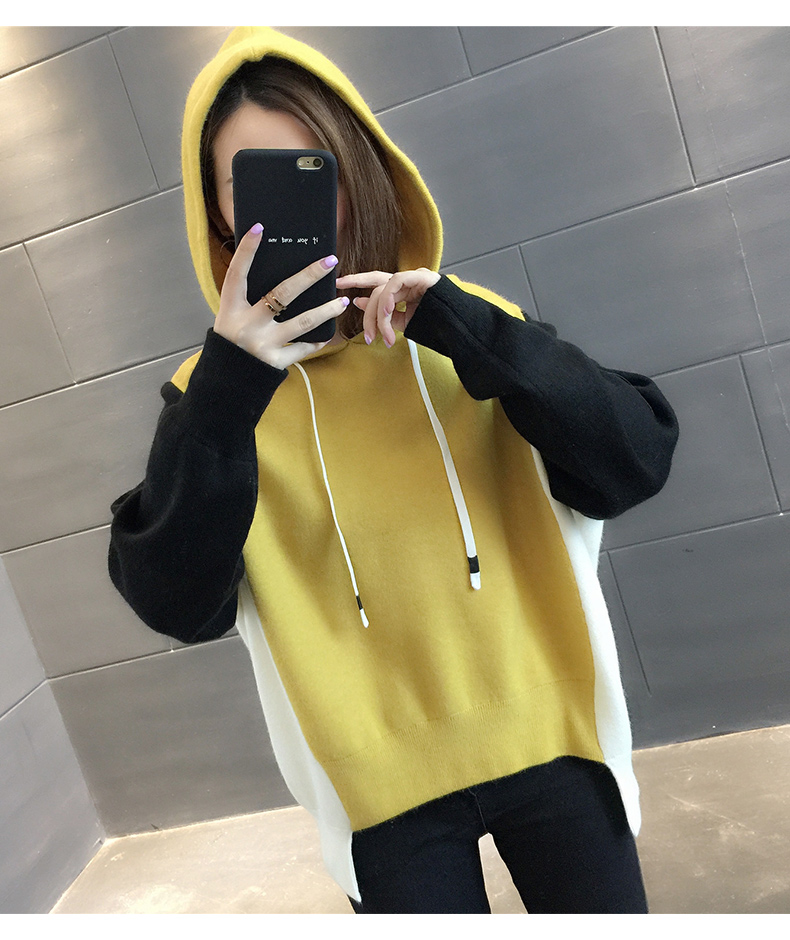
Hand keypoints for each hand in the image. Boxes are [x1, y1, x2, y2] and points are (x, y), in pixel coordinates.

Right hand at [214, 223, 348, 369]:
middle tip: (330, 261)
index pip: (237, 273)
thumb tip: (278, 272)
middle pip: (283, 293)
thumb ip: (249, 299)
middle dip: (309, 275)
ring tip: (342, 301)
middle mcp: (247, 324)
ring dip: (326, 310)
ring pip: (302, 322)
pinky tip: (328, 334)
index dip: (247, 250)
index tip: (259, 228)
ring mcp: (263, 343)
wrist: (228, 380)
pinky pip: (302, 348)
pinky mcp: (275, 361)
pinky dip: (316, 341)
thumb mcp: (231, 317)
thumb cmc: (232, 342)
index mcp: (231, 308)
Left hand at [335, 268, 439, 347]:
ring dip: (378, 316)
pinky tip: (387, 312)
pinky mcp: (422, 276)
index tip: (342, 289)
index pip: (377, 284)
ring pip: (384, 290)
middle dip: (360, 293)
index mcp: (403, 290)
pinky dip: (388, 298)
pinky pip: (396, 283)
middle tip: (353, 311)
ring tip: (381, 336)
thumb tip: (359, 302)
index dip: (358, 283)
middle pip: (377, 285)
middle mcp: (407, 281)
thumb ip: (385, 315)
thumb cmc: (435, 326)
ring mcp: (415, 277)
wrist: (459, 328)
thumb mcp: (404, 323)